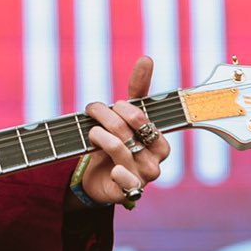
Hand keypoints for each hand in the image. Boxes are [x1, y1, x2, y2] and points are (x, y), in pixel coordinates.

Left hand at [79, 55, 169, 206]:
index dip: (124, 108)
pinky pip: (128, 184)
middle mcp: (156, 160)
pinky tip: (112, 168)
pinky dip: (120, 174)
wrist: (100, 180)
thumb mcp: (125, 118)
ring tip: (91, 132)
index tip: (110, 104)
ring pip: (121, 149)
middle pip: (131, 130)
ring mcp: (143, 177)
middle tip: (92, 110)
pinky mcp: (129, 192)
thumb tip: (146, 58)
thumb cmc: (117, 144)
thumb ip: (138, 90)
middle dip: (107, 116)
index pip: (145, 118)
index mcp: (159, 140)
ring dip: (100, 136)